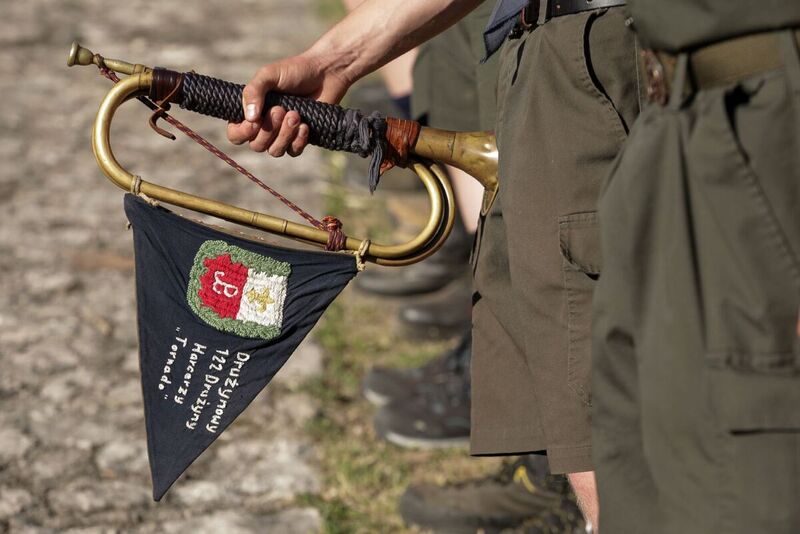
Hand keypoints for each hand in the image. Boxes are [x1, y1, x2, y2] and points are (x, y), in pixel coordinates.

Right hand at [227, 53, 350, 156]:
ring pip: (275, 151)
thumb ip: (253, 92)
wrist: (324, 74)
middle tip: (281, 109)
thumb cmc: (293, 71)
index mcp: (251, 112)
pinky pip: (293, 151)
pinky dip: (298, 140)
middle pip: (256, 145)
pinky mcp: (299, 139)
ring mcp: (282, 135)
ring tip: (295, 114)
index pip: (235, 134)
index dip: (242, 133)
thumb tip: (249, 119)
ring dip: (284, 135)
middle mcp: (264, 127)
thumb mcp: (268, 75)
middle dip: (269, 130)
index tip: (255, 122)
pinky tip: (305, 125)